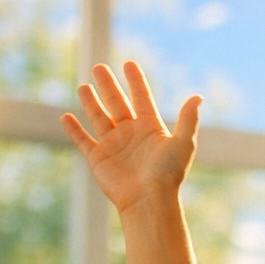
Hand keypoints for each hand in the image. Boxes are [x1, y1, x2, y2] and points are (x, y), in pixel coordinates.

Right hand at [60, 61, 201, 213]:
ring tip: (84, 86)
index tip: (128, 63)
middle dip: (108, 86)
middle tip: (99, 67)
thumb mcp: (184, 143)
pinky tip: (66, 117)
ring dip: (91, 102)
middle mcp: (132, 134)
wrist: (149, 200)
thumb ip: (188, 119)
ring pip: (99, 118)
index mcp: (151, 128)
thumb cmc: (169, 173)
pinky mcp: (98, 158)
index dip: (136, 81)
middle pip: (117, 103)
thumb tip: (198, 96)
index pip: (142, 98)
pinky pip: (83, 140)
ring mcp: (114, 145)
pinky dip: (74, 129)